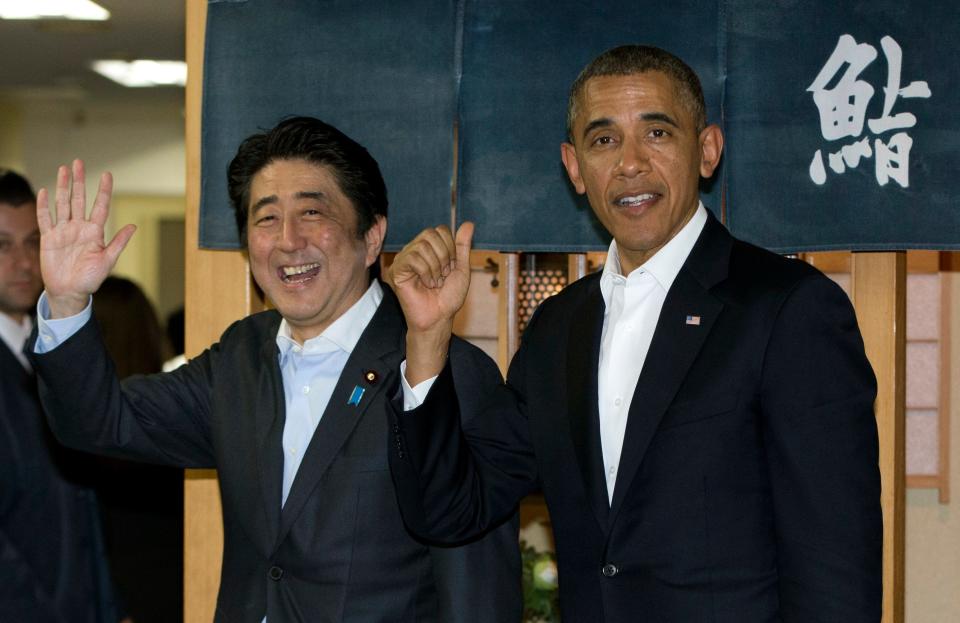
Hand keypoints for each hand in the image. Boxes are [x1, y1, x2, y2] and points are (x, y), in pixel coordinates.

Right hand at [36, 160, 135, 317]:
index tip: (107, 174)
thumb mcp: (107, 261)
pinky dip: (44, 206)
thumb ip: (118, 243)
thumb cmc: (90, 279)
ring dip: (62, 187)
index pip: (100, 206)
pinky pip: (45, 219)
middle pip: (79, 199)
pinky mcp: (49, 238)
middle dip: (79, 181)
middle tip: (78, 162)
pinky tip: (45, 191)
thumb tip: (133, 226)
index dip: (103, 190)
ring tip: (63, 169)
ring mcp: (63, 231)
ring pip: (63, 204)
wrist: (70, 292)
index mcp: (95, 232)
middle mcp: (79, 227)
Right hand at [387, 222, 472, 382]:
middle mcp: (415, 250)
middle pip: (431, 233)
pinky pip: (413, 258)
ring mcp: (404, 259)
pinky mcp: (396, 270)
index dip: (451, 248)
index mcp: (429, 248)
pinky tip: (426, 284)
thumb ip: (462, 246)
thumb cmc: (448, 297)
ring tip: (434, 282)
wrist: (439, 317)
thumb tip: (468, 223)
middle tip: (443, 276)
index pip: (440, 230)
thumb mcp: (461, 268)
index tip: (450, 268)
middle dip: (444, 256)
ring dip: (435, 267)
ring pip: (422, 246)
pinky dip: (425, 272)